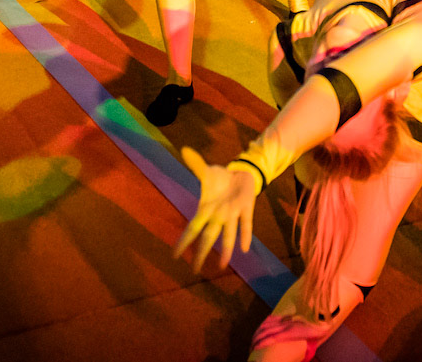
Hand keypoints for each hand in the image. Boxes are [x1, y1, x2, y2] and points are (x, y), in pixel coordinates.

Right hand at [172, 147, 260, 272]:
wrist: (240, 174)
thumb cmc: (219, 178)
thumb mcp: (207, 171)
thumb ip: (196, 164)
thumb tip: (184, 150)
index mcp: (206, 209)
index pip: (192, 228)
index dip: (184, 241)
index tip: (174, 256)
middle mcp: (218, 216)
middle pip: (208, 237)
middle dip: (202, 253)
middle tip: (195, 271)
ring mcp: (232, 214)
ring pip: (228, 234)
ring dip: (226, 249)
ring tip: (223, 266)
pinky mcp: (246, 209)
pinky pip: (246, 224)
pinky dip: (245, 234)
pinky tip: (245, 248)